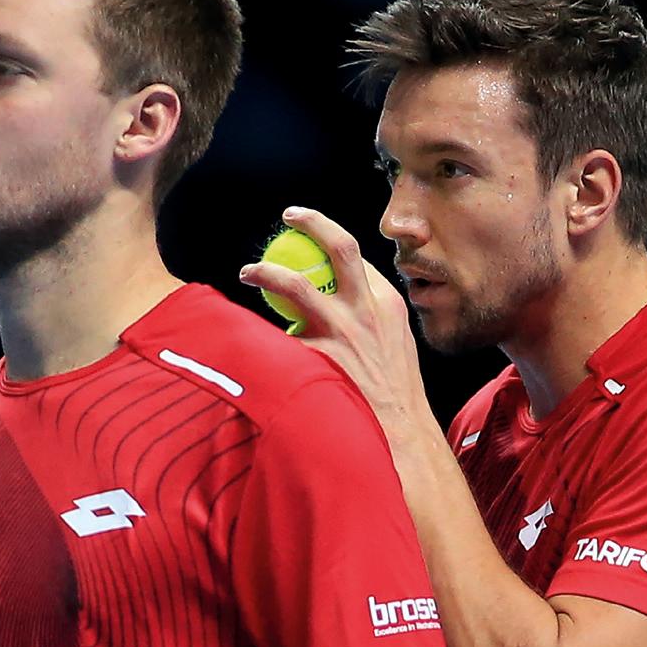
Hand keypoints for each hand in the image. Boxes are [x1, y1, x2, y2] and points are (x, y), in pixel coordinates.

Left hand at [239, 207, 434, 452]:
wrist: (398, 431)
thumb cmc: (394, 393)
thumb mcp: (394, 344)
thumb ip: (371, 318)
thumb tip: (345, 302)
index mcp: (387, 303)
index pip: (358, 257)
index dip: (331, 236)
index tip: (313, 229)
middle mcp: (366, 310)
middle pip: (339, 246)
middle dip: (313, 222)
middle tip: (290, 215)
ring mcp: (341, 333)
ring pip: (296, 285)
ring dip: (266, 272)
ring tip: (248, 271)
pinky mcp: (318, 358)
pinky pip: (283, 337)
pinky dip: (266, 336)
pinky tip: (250, 339)